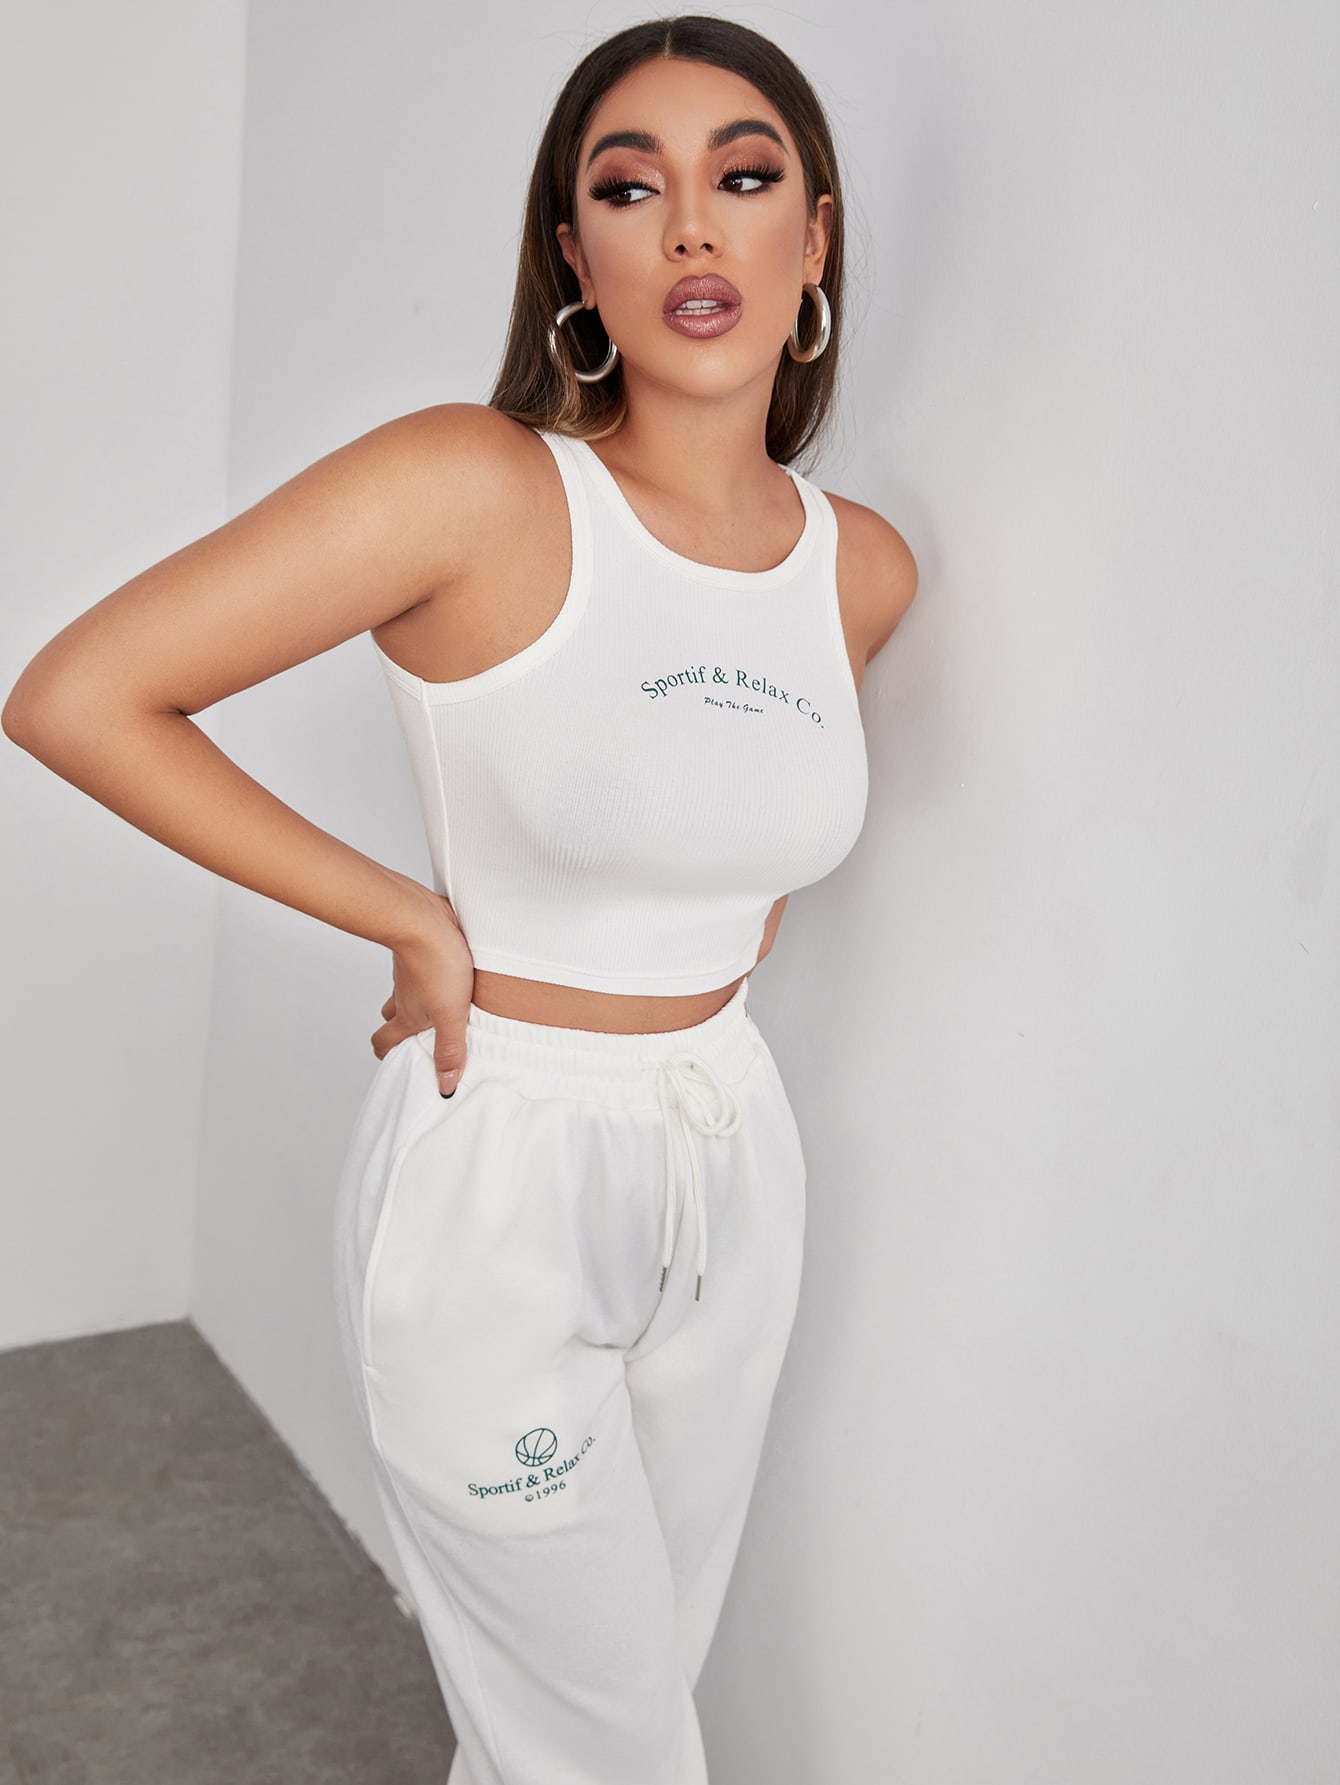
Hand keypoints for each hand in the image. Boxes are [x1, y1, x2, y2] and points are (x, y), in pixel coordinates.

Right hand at [371, 893, 474, 1095]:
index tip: (398, 1062)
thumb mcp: (450, 1016)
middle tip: (422, 1035)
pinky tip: (449, 972)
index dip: (387, 1053)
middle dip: (400, 1028)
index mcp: (408, 1016)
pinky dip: (427, 974)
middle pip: (391, 1016)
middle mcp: (404, 995)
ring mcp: (409, 972)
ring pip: (405, 990)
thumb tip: (445, 1086)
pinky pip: (419, 967)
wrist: (424, 919)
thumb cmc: (436, 964)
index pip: (384, 1041)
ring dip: (416, 999)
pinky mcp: (420, 950)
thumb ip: (449, 1050)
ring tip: (439, 1005)